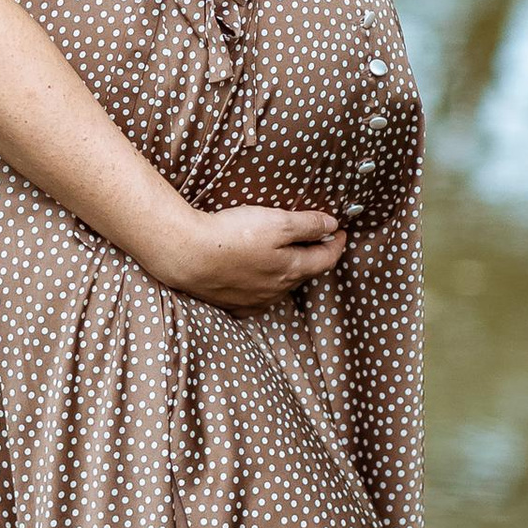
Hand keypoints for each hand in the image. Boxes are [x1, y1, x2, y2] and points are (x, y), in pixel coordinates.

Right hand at [154, 204, 347, 308]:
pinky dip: (263, 289)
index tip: (340, 231)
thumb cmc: (233, 237)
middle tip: (317, 240)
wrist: (188, 256)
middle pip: (303, 274)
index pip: (325, 259)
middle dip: (313, 257)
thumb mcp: (277, 223)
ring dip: (288, 272)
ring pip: (279, 287)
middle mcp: (276, 291)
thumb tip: (331, 226)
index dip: (336, 243)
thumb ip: (307, 225)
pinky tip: (257, 282)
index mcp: (292, 270)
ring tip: (287, 257)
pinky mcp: (230, 304)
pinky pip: (255, 300)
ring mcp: (253, 301)